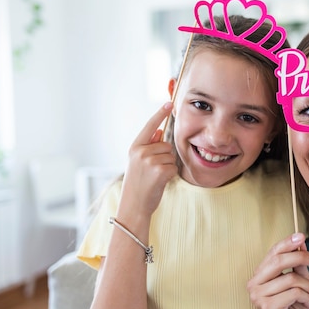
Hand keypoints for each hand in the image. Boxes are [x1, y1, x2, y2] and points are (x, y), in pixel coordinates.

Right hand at [118, 102, 177, 221]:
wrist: (133, 205)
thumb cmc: (137, 184)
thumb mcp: (137, 162)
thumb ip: (148, 146)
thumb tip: (159, 131)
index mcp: (135, 147)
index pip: (150, 126)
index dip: (160, 114)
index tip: (169, 103)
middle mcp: (141, 152)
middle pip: (166, 145)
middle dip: (164, 157)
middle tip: (152, 171)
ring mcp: (150, 161)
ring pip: (171, 156)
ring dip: (167, 166)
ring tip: (154, 177)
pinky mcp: (160, 170)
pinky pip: (174, 167)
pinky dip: (170, 175)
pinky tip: (159, 182)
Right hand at [248, 233, 308, 308]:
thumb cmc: (296, 305)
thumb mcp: (300, 279)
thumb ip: (298, 262)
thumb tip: (301, 242)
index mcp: (260, 274)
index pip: (272, 252)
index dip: (287, 243)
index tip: (301, 236)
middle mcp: (254, 284)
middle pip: (278, 261)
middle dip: (300, 257)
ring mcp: (258, 296)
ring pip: (290, 278)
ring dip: (308, 286)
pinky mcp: (267, 307)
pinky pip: (294, 292)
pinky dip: (306, 296)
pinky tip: (305, 302)